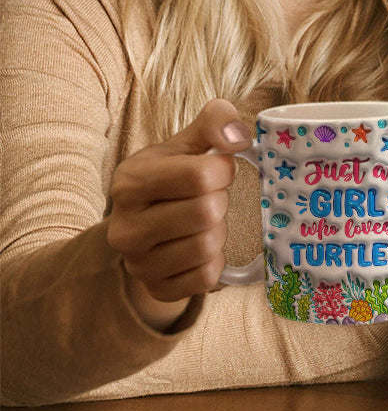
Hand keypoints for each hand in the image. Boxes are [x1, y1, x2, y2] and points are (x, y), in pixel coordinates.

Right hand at [107, 99, 250, 329]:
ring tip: (204, 222)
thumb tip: (239, 137)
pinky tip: (202, 247)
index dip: (223, 170)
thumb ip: (215, 122)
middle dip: (220, 201)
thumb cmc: (173, 177)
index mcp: (130, 182)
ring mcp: (137, 264)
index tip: (219, 169)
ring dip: (219, 231)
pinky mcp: (156, 289)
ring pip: (208, 247)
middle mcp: (125, 227)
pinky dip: (216, 261)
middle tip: (210, 198)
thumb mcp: (188, 142)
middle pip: (206, 212)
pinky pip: (207, 278)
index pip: (199, 175)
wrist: (147, 224)